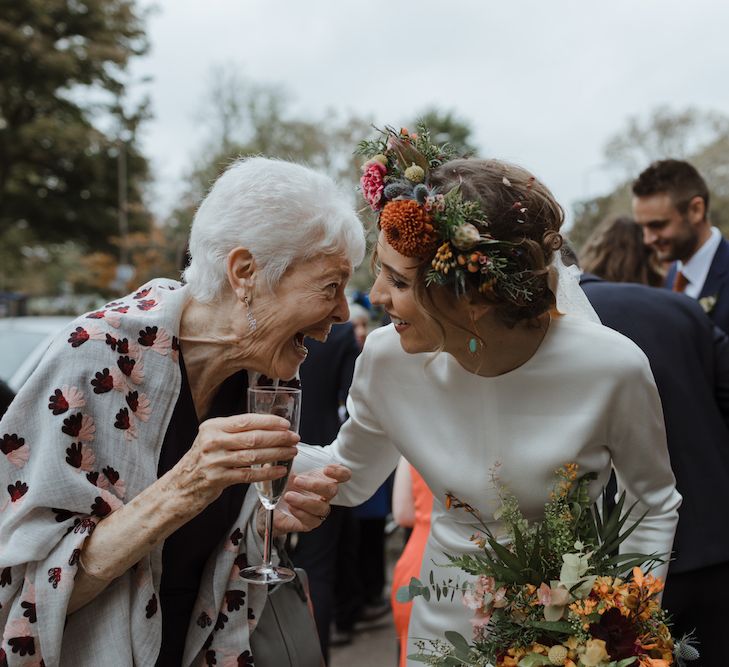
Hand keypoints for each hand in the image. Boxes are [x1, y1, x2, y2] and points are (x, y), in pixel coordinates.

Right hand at [170, 413, 298, 513]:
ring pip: (253, 456)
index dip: (269, 422)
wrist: (178, 487)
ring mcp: (214, 461)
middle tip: (294, 438)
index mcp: (212, 426)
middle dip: (278, 437)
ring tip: (291, 452)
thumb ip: (233, 432)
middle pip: (253, 437)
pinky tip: (280, 471)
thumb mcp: (211, 439)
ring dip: (277, 454)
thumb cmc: (200, 461)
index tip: (286, 424)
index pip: (246, 420)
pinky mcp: (217, 479)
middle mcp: (212, 441)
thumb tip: (267, 427)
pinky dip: (267, 473)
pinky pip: (248, 475)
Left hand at [259, 464, 351, 535]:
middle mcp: (325, 495)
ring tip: (288, 496)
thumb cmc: (283, 484)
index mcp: (323, 478)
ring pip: (322, 507)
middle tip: (297, 480)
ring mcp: (319, 509)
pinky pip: (312, 520)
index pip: (343, 475)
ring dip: (304, 501)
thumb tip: (277, 456)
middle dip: (315, 485)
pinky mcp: (310, 522)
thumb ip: (283, 462)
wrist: (272, 506)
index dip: (339, 472)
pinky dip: (300, 513)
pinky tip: (290, 507)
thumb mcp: (283, 471)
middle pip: (332, 490)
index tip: (326, 469)